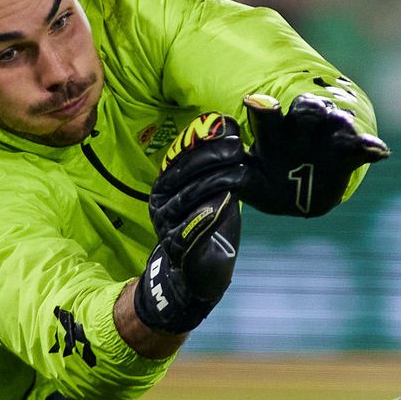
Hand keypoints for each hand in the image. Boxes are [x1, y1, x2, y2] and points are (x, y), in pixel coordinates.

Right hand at [134, 114, 246, 332]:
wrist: (198, 273)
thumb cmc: (208, 225)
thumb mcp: (212, 190)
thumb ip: (216, 166)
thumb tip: (229, 128)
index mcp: (165, 183)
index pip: (183, 155)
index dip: (205, 138)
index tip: (229, 125)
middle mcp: (160, 201)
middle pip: (185, 173)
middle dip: (213, 156)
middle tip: (238, 145)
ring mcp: (165, 225)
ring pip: (190, 196)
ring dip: (216, 180)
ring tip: (240, 169)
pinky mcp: (176, 247)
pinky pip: (192, 227)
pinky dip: (210, 212)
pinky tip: (228, 200)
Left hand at [240, 92, 388, 216]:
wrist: (302, 191)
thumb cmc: (271, 178)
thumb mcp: (251, 181)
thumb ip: (235, 178)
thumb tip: (221, 178)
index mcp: (275, 129)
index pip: (268, 113)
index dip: (262, 109)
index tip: (252, 102)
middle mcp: (302, 127)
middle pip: (305, 110)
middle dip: (305, 109)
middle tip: (305, 111)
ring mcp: (328, 138)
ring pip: (333, 122)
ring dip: (336, 121)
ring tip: (342, 125)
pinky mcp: (349, 155)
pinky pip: (363, 148)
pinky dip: (371, 148)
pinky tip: (379, 151)